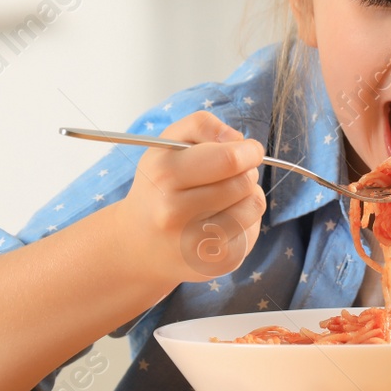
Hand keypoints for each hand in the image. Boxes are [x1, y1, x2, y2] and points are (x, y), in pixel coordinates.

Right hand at [115, 110, 266, 283]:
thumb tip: (238, 139)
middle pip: (243, 182)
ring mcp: (194, 243)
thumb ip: (202, 125)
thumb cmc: (159, 185)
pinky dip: (245, 222)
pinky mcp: (213, 264)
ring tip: (227, 197)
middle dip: (246, 172)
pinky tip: (222, 221)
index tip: (250, 150)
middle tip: (233, 174)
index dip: (249, 151)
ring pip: (253, 206)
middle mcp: (175, 212)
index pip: (229, 159)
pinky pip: (251, 232)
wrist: (137, 243)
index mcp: (165, 175)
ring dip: (248, 196)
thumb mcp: (168, 144)